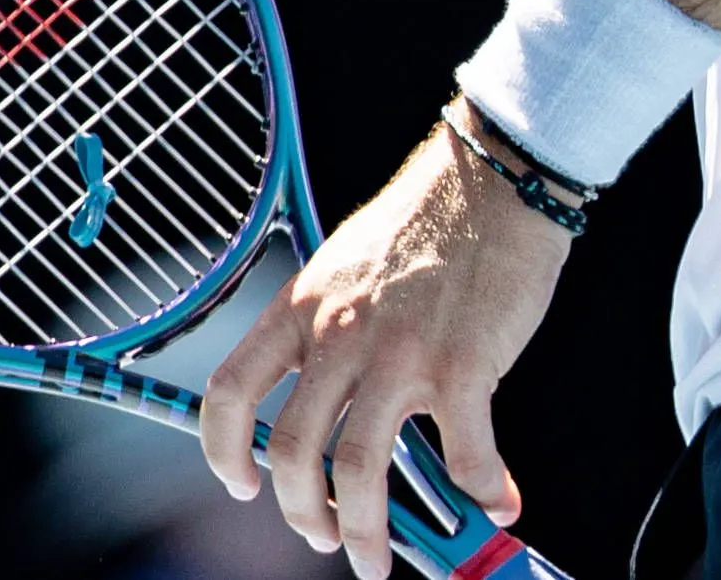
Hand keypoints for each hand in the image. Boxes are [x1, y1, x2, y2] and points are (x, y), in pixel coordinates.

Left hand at [199, 122, 570, 577]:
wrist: (491, 179)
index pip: (232, 389)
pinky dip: (480, 492)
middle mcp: (340, 334)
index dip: (225, 450)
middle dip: (304, 513)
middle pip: (294, 450)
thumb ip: (331, 330)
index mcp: (302, 307)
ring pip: (359, 468)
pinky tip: (495, 502)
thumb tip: (332, 401)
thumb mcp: (347, 267)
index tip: (242, 485)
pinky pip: (464, 454)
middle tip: (325, 536)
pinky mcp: (461, 365)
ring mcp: (400, 352)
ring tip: (377, 560)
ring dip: (367, 531)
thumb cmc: (424, 222)